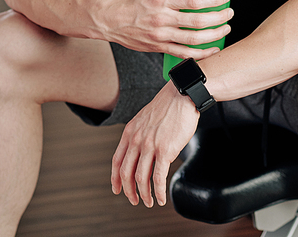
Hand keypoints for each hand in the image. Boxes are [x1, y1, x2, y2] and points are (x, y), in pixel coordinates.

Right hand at [102, 0, 233, 58]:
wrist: (108, 20)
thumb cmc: (129, 2)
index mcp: (161, 0)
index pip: (194, 0)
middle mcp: (162, 18)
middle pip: (199, 21)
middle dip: (219, 17)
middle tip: (229, 12)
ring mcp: (161, 35)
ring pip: (195, 39)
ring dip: (215, 35)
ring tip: (225, 28)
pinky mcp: (158, 47)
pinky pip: (185, 54)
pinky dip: (202, 53)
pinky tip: (213, 48)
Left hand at [111, 82, 198, 206]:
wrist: (183, 95)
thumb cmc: (168, 106)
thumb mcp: (144, 118)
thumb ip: (138, 133)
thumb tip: (138, 150)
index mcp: (130, 132)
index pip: (116, 161)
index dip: (115, 179)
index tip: (117, 190)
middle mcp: (137, 139)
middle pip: (126, 173)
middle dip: (128, 191)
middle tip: (134, 200)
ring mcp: (150, 145)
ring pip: (141, 179)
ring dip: (144, 195)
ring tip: (149, 202)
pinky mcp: (165, 151)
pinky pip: (158, 178)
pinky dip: (159, 192)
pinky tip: (162, 198)